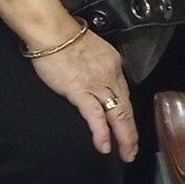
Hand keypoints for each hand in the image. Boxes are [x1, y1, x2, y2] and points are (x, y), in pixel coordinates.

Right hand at [28, 28, 137, 161]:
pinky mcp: (80, 91)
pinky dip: (102, 133)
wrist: (52, 30)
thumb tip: (93, 79)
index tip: (128, 125)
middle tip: (132, 148)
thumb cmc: (63, 37)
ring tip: (126, 153)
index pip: (124, 92)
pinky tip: (105, 146)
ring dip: (124, 137)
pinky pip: (95, 116)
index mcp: (113, 63)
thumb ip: (95, 65)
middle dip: (131, 131)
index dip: (127, 112)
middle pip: (126, 107)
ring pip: (117, 114)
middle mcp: (110, 74)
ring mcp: (97, 84)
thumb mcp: (90, 49)